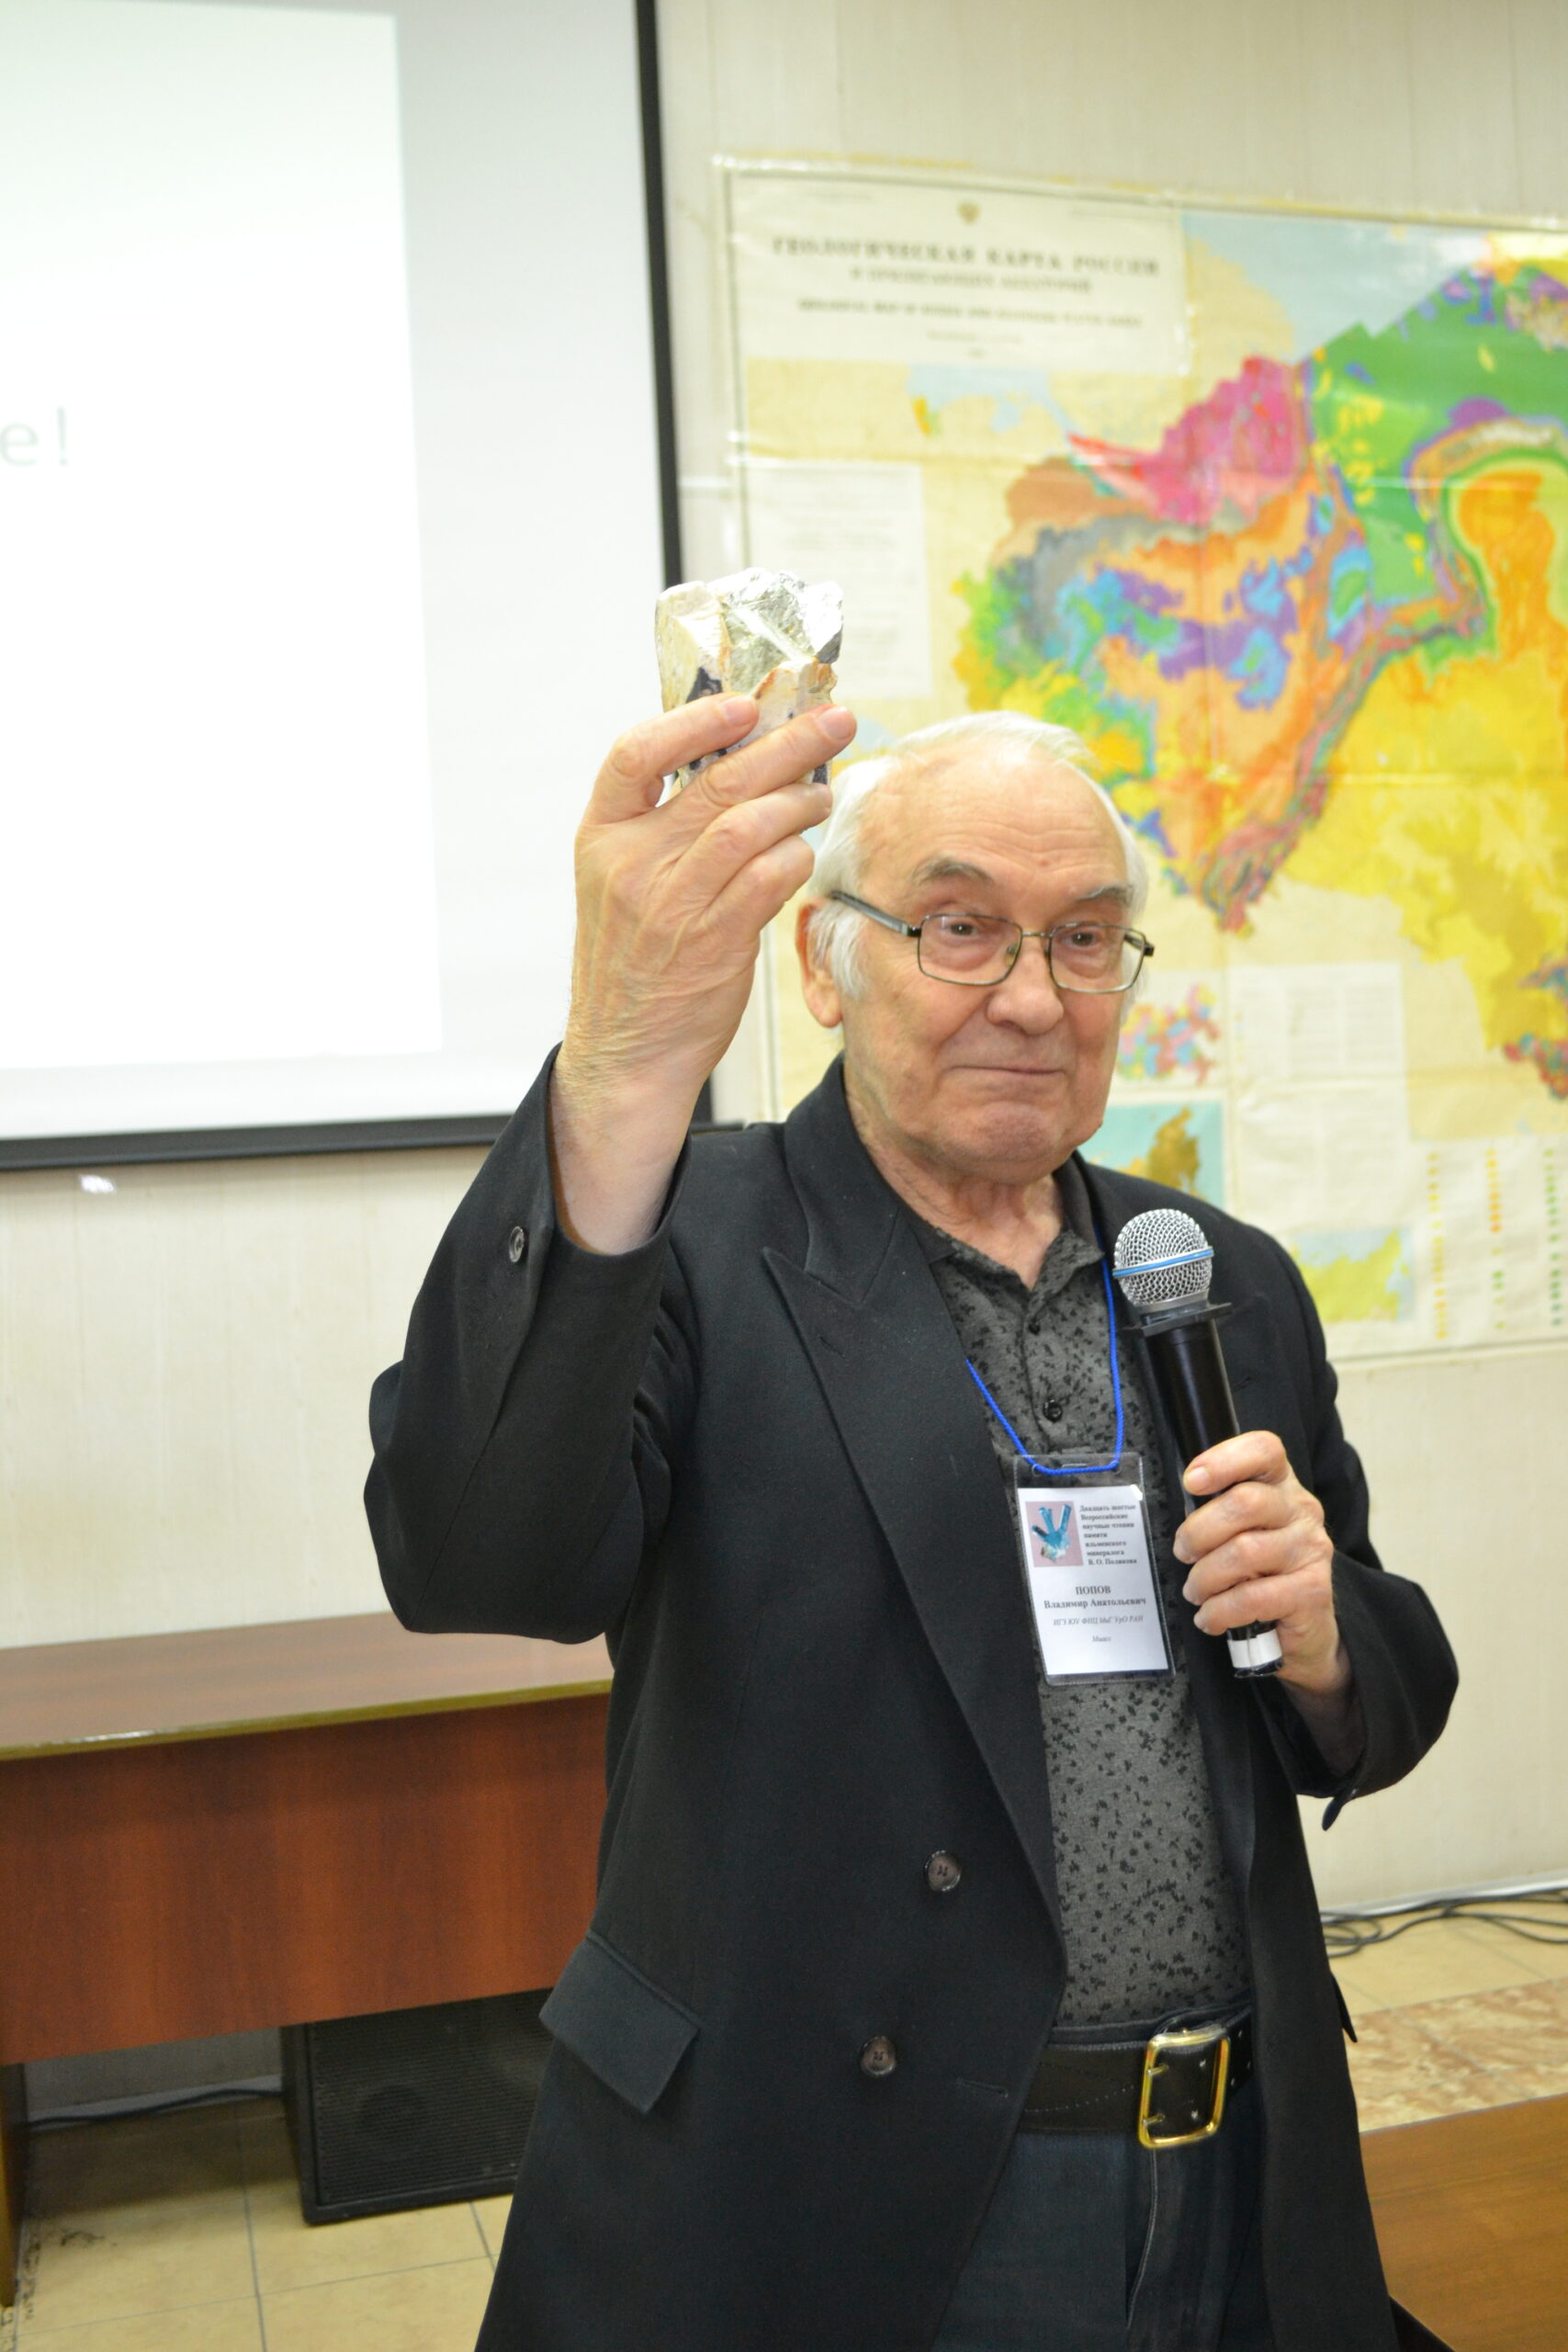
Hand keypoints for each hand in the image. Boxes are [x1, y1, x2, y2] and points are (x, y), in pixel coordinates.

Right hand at [550, 693, 855, 1250]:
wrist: (627, 1051)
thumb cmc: (637, 960)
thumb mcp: (626, 881)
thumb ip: (668, 823)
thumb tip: (744, 758)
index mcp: (602, 836)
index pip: (636, 754)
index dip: (694, 719)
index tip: (745, 703)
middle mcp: (632, 863)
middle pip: (718, 779)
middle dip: (787, 741)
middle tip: (834, 719)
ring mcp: (671, 902)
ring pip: (751, 823)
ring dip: (801, 799)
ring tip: (824, 791)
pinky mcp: (713, 941)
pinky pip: (770, 878)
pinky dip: (797, 857)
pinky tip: (803, 855)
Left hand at [1173, 1432, 1349, 1701]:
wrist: (1305, 1626)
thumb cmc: (1263, 1571)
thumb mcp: (1241, 1532)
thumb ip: (1218, 1512)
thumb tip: (1182, 1510)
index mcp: (1281, 1486)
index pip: (1264, 1451)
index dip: (1224, 1460)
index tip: (1192, 1481)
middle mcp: (1302, 1510)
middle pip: (1245, 1501)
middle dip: (1198, 1531)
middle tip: (1184, 1553)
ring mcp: (1311, 1549)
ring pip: (1244, 1551)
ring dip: (1206, 1577)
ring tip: (1197, 1591)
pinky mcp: (1313, 1590)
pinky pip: (1253, 1597)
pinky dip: (1220, 1610)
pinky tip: (1211, 1616)